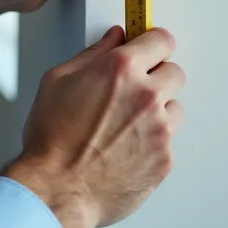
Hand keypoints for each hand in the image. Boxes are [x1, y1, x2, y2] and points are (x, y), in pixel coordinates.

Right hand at [1, 26, 185, 227]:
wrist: (57, 188)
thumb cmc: (52, 139)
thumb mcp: (57, 81)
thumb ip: (91, 54)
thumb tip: (111, 40)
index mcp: (120, 70)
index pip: (160, 40)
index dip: (153, 42)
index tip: (150, 45)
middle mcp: (146, 96)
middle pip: (174, 72)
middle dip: (156, 76)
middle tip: (133, 88)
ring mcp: (160, 129)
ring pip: (175, 108)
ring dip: (158, 111)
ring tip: (125, 123)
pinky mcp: (165, 158)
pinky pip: (169, 141)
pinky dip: (151, 142)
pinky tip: (124, 146)